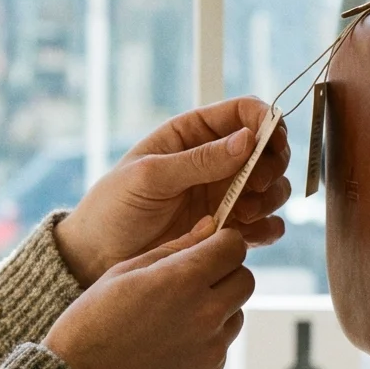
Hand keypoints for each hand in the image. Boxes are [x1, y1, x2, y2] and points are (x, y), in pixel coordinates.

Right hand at [42, 220, 252, 368]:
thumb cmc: (92, 321)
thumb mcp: (124, 272)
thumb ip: (173, 248)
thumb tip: (209, 228)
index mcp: (182, 281)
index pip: (234, 248)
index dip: (222, 243)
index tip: (208, 247)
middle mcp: (205, 315)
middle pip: (245, 280)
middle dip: (225, 274)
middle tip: (192, 280)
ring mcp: (210, 350)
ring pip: (235, 316)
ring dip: (216, 309)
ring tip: (173, 318)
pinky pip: (220, 348)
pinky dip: (203, 342)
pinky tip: (167, 346)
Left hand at [55, 96, 291, 286]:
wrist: (97, 256)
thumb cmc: (113, 207)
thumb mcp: (149, 177)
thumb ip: (198, 160)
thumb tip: (247, 140)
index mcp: (191, 134)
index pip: (242, 112)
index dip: (265, 121)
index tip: (271, 141)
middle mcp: (213, 161)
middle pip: (266, 149)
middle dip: (272, 164)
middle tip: (257, 184)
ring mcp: (223, 194)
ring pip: (272, 185)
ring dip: (272, 196)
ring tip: (246, 212)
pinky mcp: (227, 227)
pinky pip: (264, 223)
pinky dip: (268, 226)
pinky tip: (250, 232)